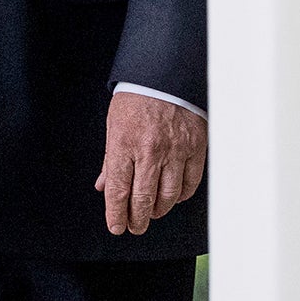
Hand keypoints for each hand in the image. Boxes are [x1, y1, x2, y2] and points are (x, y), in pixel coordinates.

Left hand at [95, 91, 206, 234]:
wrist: (166, 74)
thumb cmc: (137, 98)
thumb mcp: (114, 125)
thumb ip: (109, 159)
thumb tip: (103, 186)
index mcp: (124, 143)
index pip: (118, 191)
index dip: (116, 214)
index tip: (116, 226)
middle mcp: (150, 150)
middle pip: (142, 199)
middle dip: (136, 220)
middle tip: (134, 226)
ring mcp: (175, 150)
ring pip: (168, 196)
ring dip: (158, 210)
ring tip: (152, 212)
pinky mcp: (195, 147)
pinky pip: (190, 183)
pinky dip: (181, 195)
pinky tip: (173, 196)